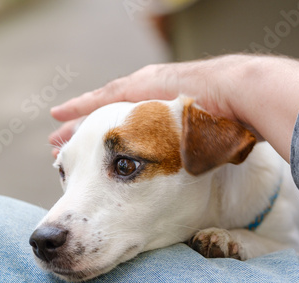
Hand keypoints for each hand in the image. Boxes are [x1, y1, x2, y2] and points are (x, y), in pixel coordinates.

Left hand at [49, 55, 298, 160]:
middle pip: (111, 121)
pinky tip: (61, 117)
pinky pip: (102, 101)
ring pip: (102, 110)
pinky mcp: (139, 87)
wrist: (242, 99)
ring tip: (57, 141)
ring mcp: (144, 91)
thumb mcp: (210, 147)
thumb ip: (199, 158)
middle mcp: (151, 101)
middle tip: (63, 154)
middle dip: (88, 138)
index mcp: (165, 116)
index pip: (132, 135)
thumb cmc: (233, 127)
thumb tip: (202, 178)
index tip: (100, 164)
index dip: (114, 149)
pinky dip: (81, 110)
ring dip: (79, 126)